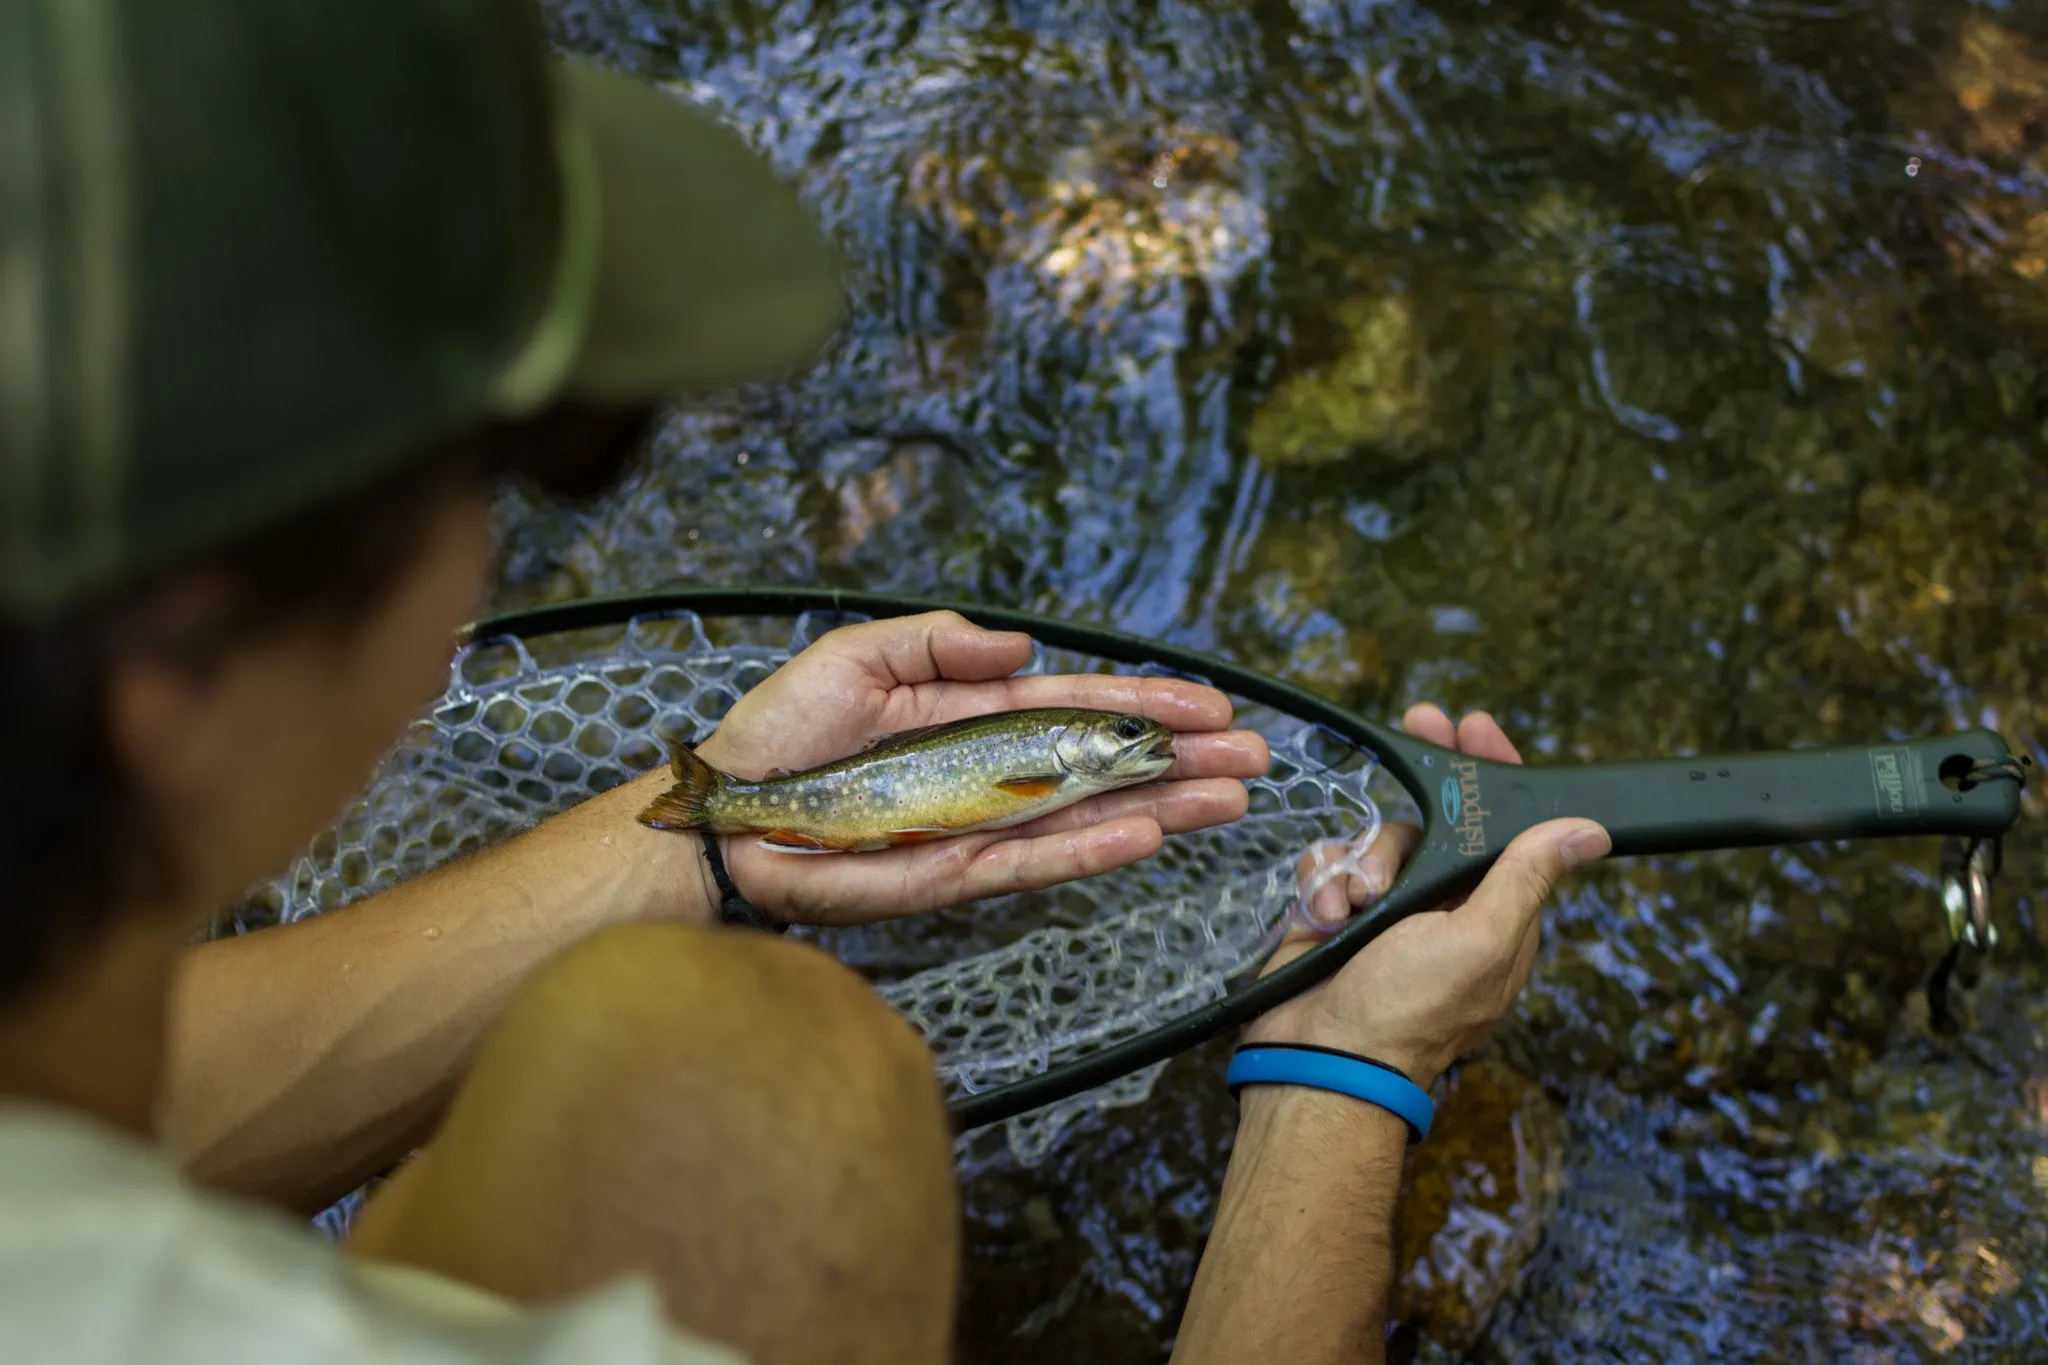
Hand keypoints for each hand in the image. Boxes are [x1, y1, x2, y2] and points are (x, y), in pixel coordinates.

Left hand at [691, 611, 1269, 925]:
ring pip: (1088, 815)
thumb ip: (938, 640)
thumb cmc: (781, 732)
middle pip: (1103, 762)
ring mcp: (979, 824)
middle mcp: (990, 770)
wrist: (725, 816)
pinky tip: (1151, 834)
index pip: (1077, 702)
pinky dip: (1092, 849)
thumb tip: (1022, 646)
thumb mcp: (857, 655)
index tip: (1210, 701)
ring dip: (1162, 807)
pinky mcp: (954, 872)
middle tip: (1255, 758)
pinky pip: (1035, 862)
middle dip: (1179, 759)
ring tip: (1230, 799)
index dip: (1143, 700)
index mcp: (972, 711)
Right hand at [1241, 704, 1609, 1089]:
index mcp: (1494, 919)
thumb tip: (1589, 833)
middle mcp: (1443, 911)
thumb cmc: (1408, 1013)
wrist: (1320, 1061)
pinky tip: (1327, 916)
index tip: (1480, 730)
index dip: (1497, 781)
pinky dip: (1325, 882)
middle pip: (1437, 824)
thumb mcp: (1481, 940)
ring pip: (1379, 838)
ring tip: (1357, 903)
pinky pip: (1331, 863)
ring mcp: (1387, 913)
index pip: (1507, 834)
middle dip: (1422, 794)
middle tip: (1423, 722)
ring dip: (1365, 860)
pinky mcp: (1334, 915)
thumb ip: (1527, 877)